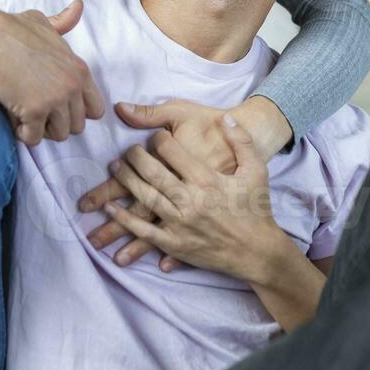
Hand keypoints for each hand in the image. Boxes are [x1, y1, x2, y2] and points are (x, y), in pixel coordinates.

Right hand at [0, 0, 105, 144]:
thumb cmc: (10, 29)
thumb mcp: (41, 23)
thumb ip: (62, 22)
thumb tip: (78, 6)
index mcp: (80, 70)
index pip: (95, 109)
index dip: (74, 111)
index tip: (55, 105)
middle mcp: (73, 86)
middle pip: (77, 126)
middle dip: (57, 123)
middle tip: (36, 112)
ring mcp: (56, 100)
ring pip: (58, 135)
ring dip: (40, 129)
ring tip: (24, 115)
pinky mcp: (35, 112)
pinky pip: (33, 138)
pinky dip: (22, 134)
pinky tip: (13, 119)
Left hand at [99, 115, 289, 283]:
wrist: (258, 251)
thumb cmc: (257, 209)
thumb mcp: (257, 170)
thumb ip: (242, 141)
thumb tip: (228, 117)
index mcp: (207, 179)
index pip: (172, 151)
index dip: (159, 139)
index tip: (155, 135)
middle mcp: (191, 201)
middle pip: (152, 172)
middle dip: (135, 157)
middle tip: (127, 149)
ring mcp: (180, 224)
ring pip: (144, 198)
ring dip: (126, 181)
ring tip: (114, 167)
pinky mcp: (175, 244)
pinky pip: (144, 230)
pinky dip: (124, 219)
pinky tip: (111, 208)